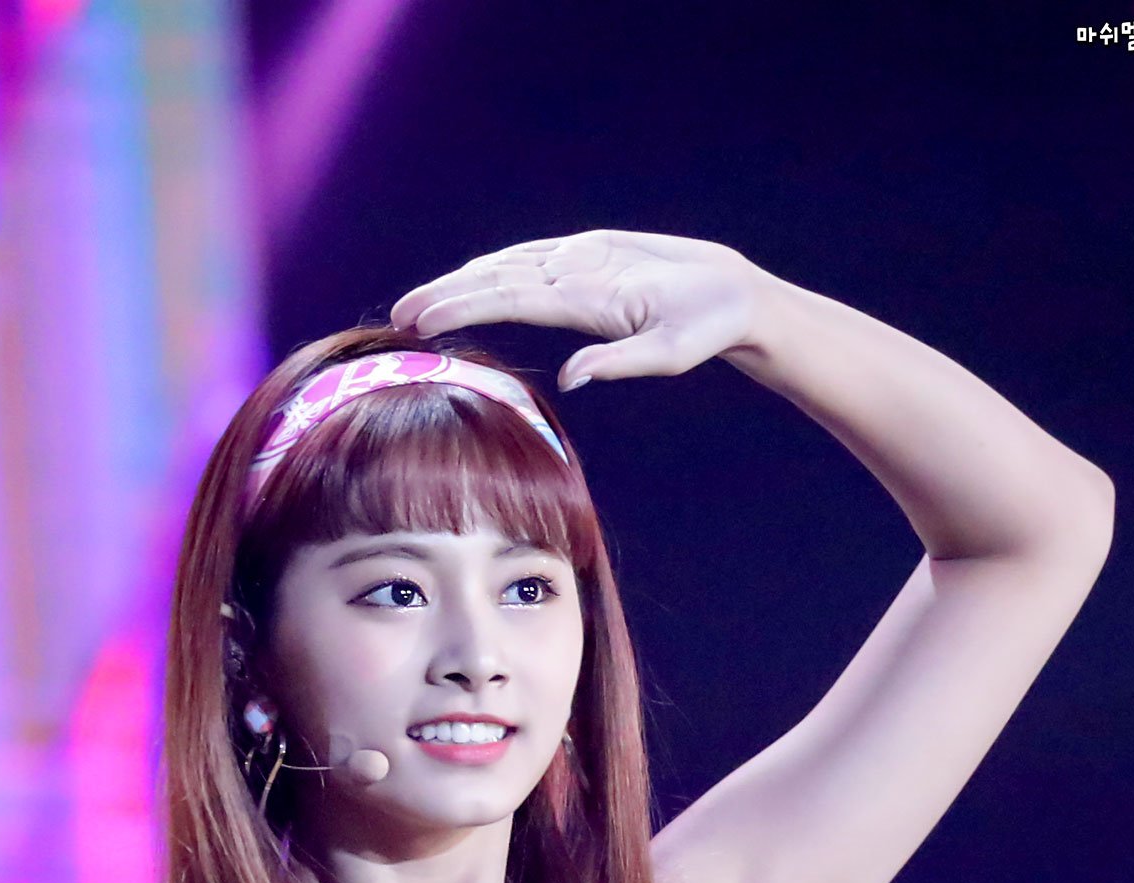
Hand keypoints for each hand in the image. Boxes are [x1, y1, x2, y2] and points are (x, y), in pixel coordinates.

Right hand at [390, 230, 770, 388]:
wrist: (732, 288)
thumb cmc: (703, 327)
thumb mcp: (670, 355)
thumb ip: (619, 362)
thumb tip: (572, 378)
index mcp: (591, 292)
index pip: (513, 296)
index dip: (464, 306)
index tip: (425, 318)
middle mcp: (581, 267)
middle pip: (499, 277)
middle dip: (447, 294)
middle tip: (401, 316)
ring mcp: (583, 256)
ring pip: (510, 264)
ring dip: (463, 281)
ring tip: (422, 302)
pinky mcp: (589, 253)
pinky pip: (532, 258)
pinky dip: (496, 267)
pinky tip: (471, 277)